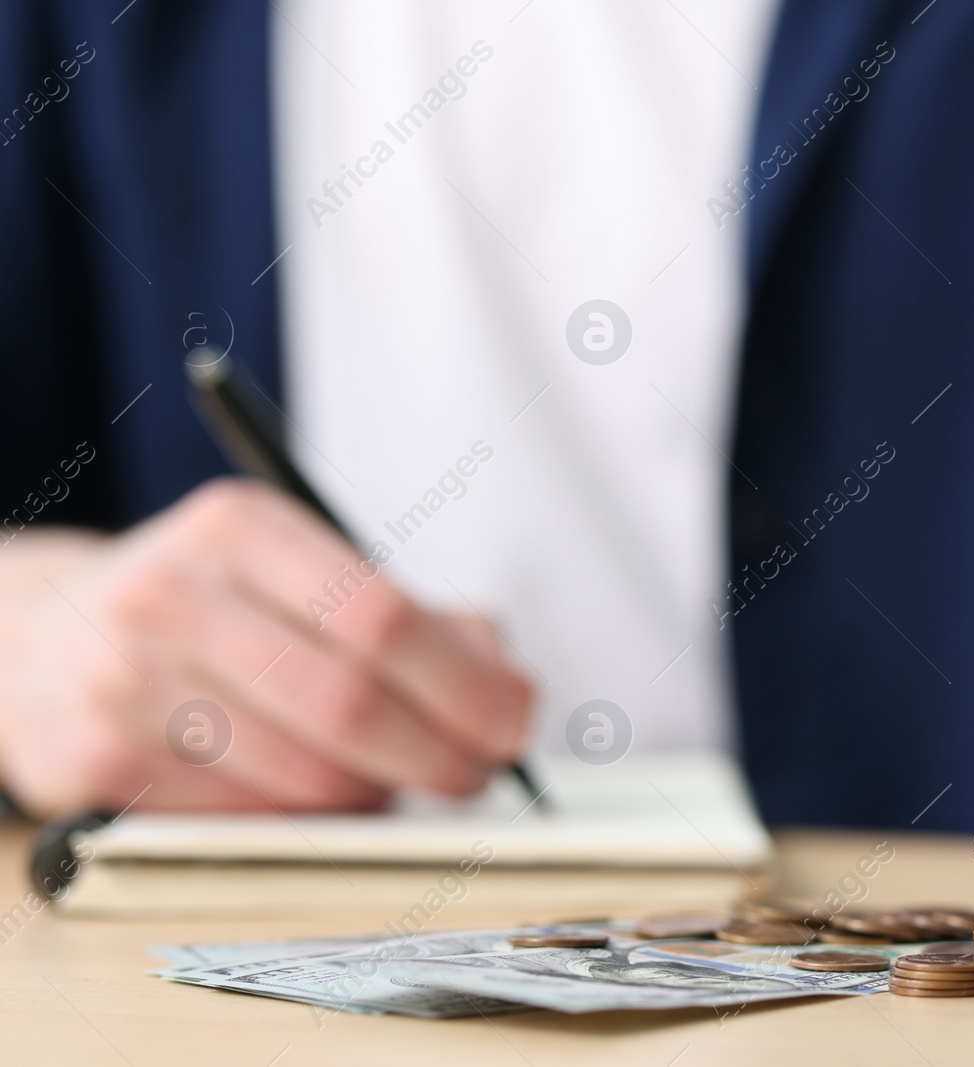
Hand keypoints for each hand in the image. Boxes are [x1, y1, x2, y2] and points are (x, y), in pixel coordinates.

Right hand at [0, 479, 533, 816]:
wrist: (45, 636)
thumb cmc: (217, 609)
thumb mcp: (306, 573)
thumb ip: (423, 620)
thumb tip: (511, 691)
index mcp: (242, 527)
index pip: (382, 614)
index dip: (465, 685)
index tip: (513, 723)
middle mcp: (172, 595)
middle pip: (350, 702)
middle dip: (440, 754)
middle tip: (477, 774)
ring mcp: (125, 682)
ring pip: (307, 778)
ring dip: (378, 794)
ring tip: (390, 777)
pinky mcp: (97, 763)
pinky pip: (252, 821)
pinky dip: (308, 821)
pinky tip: (312, 792)